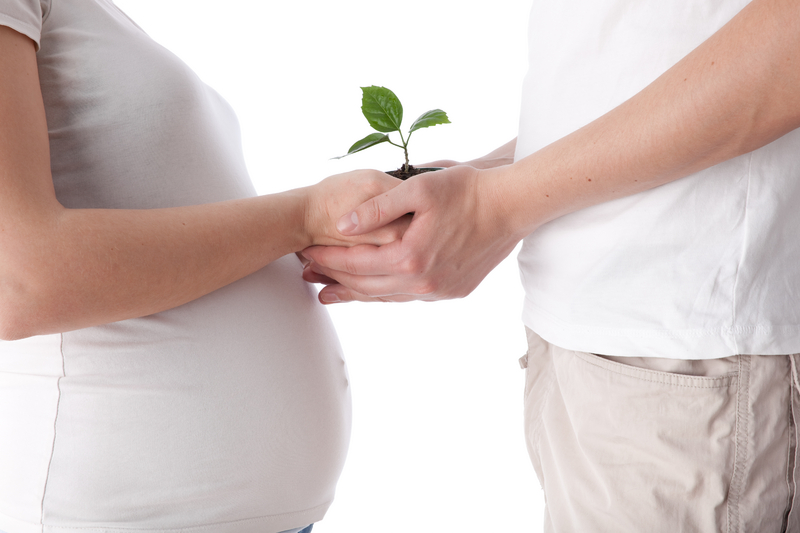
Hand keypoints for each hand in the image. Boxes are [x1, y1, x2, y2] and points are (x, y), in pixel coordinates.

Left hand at [300, 165, 524, 302]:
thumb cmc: (466, 192)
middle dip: (332, 279)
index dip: (327, 257)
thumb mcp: (417, 189)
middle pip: (365, 286)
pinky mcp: (451, 292)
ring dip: (355, 292)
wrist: (510, 207)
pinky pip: (407, 297)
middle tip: (307, 274)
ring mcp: (437, 291)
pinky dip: (384, 293)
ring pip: (385, 297)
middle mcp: (422, 283)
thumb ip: (377, 208)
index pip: (354, 263)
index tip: (305, 251)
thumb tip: (342, 224)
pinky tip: (373, 289)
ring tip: (329, 291)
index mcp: (409, 257)